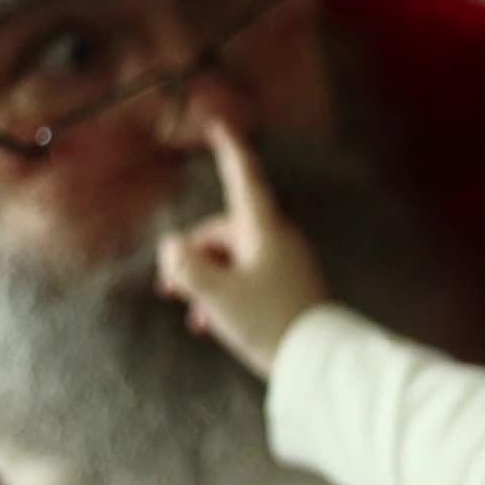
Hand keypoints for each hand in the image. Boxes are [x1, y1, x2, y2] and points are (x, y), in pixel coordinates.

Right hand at [157, 124, 327, 377]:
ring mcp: (285, 262)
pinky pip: (248, 276)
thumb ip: (187, 267)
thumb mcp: (216, 295)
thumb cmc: (268, 320)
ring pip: (234, 257)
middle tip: (168, 287)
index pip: (243, 178)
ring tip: (193, 314)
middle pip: (225, 229)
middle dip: (194, 253)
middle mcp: (277, 238)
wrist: (316, 360)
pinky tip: (211, 323)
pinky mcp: (288, 285)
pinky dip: (226, 291)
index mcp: (263, 229)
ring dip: (207, 279)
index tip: (218, 124)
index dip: (229, 150)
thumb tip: (172, 246)